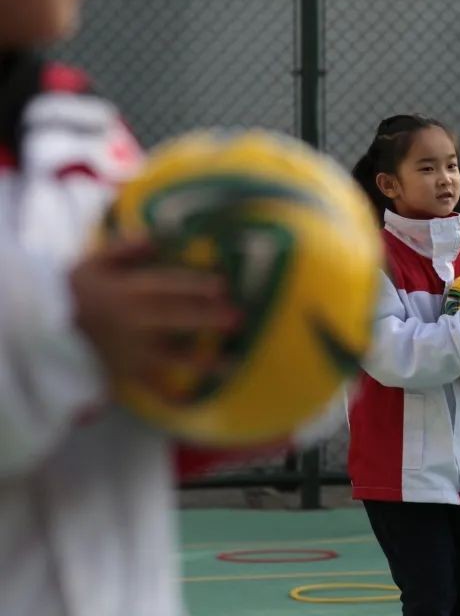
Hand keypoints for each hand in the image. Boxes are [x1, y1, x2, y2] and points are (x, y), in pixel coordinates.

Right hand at [69, 239, 238, 389]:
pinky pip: (149, 386)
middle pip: (178, 319)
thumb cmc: (72, 292)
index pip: (170, 287)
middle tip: (238, 319)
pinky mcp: (126, 371)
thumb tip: (154, 237)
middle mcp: (136, 322)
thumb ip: (125, 249)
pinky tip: (191, 401)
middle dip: (210, 319)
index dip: (197, 286)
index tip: (222, 286)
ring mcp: (133, 350)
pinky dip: (169, 396)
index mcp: (129, 292)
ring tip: (231, 364)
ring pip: (173, 356)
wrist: (42, 328)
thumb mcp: (94, 262)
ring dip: (203, 361)